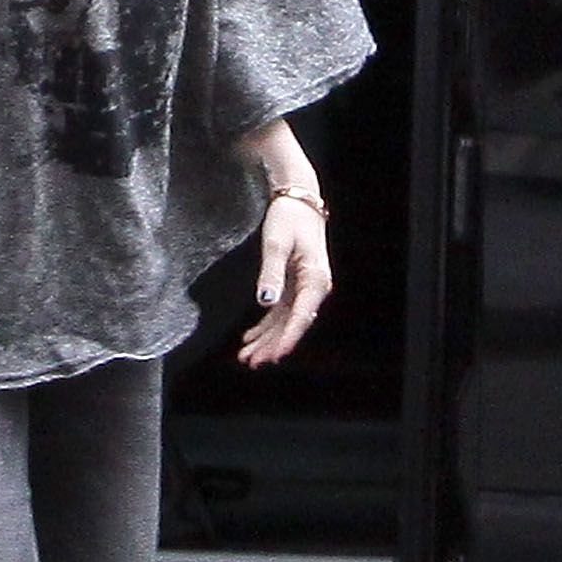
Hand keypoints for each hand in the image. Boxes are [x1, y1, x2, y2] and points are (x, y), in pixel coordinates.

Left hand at [238, 193, 331, 366]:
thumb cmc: (289, 218)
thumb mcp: (276, 244)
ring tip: (246, 357)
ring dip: (267, 339)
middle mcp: (314, 288)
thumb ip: (270, 273)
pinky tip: (250, 338)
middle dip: (272, 345)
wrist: (298, 200)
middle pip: (292, 324)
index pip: (300, 316)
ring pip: (285, 321)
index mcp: (315, 280)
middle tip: (251, 362)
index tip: (274, 356)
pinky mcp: (294, 285)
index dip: (287, 338)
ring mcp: (304, 288)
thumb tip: (265, 302)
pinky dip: (266, 325)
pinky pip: (281, 311)